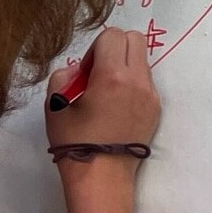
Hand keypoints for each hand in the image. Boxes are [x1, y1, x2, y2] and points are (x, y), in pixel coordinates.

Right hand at [45, 28, 160, 212]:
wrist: (101, 177)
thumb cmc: (74, 142)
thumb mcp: (55, 105)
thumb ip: (64, 75)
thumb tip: (80, 70)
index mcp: (112, 76)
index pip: (112, 35)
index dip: (95, 49)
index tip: (86, 72)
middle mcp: (137, 81)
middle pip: (134, 39)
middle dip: (114, 48)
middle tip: (98, 73)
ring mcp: (151, 95)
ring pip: (142, 60)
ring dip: (124, 66)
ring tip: (107, 93)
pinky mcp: (156, 109)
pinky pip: (147, 81)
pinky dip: (133, 83)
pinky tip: (118, 107)